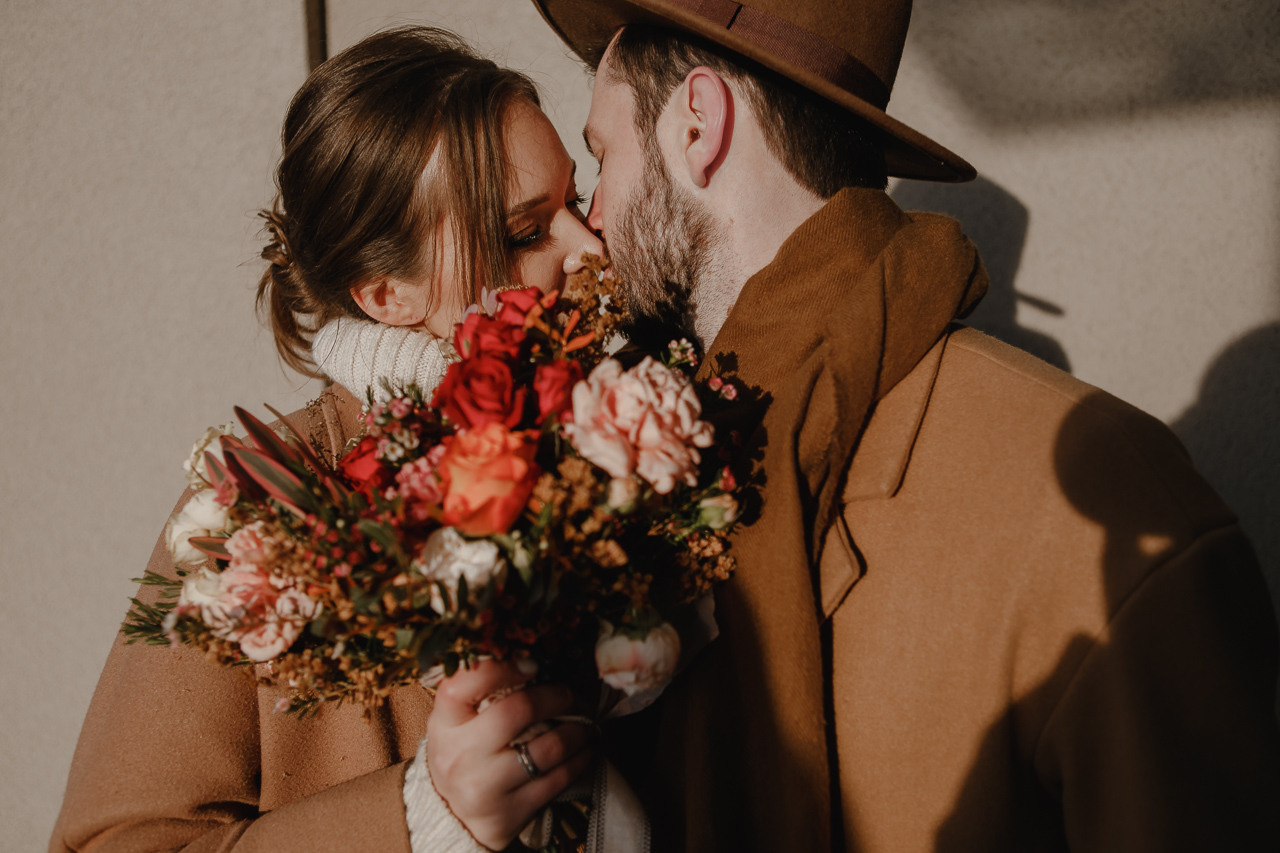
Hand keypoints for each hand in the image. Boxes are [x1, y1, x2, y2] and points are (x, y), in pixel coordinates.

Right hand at [426, 659, 594, 849]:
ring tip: (586, 723)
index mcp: (445, 723)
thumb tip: (531, 657)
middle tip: (572, 695)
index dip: (502, 668)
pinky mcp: (509, 814)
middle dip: (556, 698)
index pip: (463, 685)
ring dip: (578, 731)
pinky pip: (558, 780)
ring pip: (547, 749)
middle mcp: (460, 755)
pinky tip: (585, 749)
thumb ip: (482, 692)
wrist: (452, 818)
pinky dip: (580, 759)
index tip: (533, 663)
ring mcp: (484, 787)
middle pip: (517, 711)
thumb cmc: (463, 753)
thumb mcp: (457, 722)